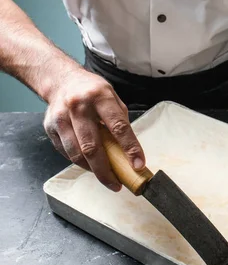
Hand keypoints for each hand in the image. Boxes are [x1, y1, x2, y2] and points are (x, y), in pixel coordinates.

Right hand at [43, 67, 144, 190]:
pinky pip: (66, 152)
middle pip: (92, 146)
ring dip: (93, 170)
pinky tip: (90, 165)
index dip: (130, 148)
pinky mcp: (51, 128)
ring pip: (77, 153)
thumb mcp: (112, 97)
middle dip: (106, 171)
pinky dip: (80, 162)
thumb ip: (120, 120)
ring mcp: (61, 118)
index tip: (138, 165)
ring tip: (106, 178)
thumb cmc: (92, 91)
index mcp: (100, 96)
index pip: (118, 126)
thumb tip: (131, 150)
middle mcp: (78, 106)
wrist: (61, 81)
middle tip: (117, 184)